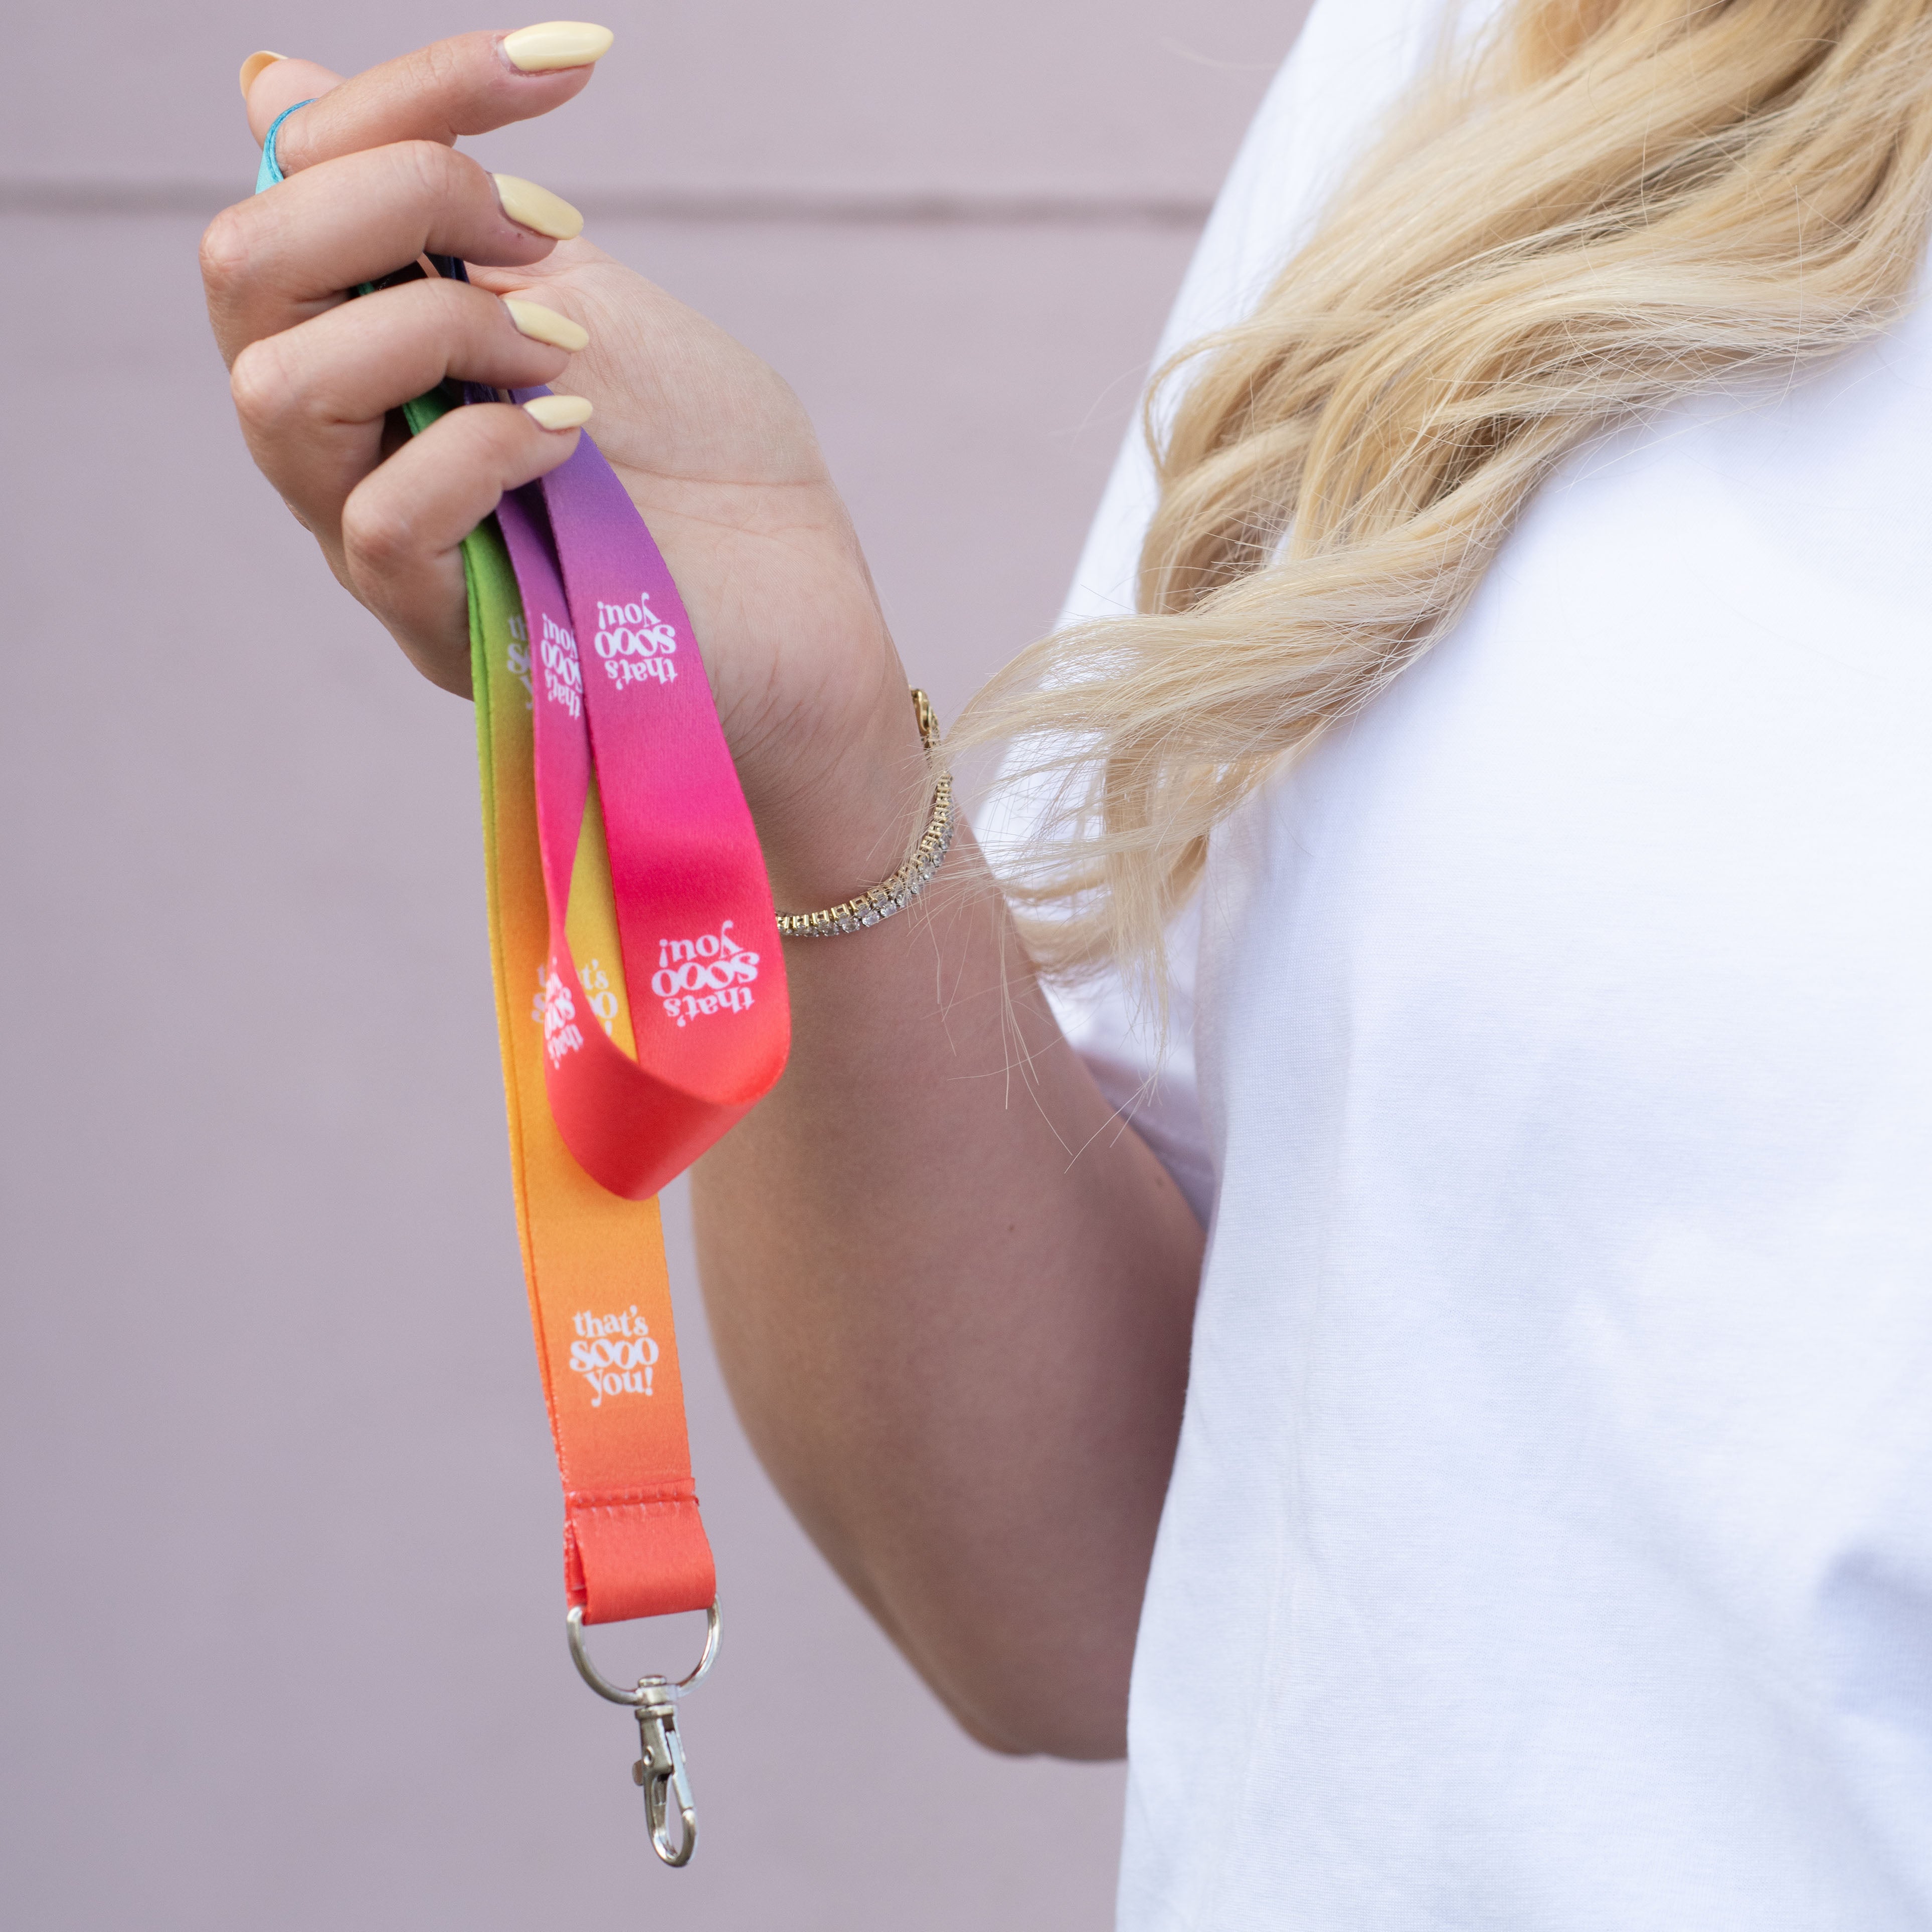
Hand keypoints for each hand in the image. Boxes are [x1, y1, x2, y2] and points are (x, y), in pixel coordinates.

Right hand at [202, 29, 923, 901]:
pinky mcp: (443, 625)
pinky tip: (570, 436)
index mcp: (375, 334)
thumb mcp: (583, 291)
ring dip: (434, 328)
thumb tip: (270, 84)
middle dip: (398, 199)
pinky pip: (379, 518)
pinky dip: (479, 449)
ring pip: (277, 389)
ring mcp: (382, 536)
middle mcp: (350, 432)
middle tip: (547, 236)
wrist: (805, 609)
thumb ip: (447, 210)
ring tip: (561, 353)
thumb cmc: (707, 460)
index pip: (302, 174)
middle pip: (245, 267)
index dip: (414, 90)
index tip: (571, 62)